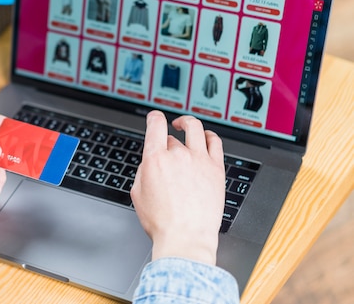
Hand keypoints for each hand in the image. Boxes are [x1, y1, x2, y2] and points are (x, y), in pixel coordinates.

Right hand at [130, 111, 225, 264]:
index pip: (156, 125)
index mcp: (155, 159)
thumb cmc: (162, 222)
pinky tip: (205, 137)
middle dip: (168, 141)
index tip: (155, 117)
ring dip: (188, 123)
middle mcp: (178, 155)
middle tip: (168, 150)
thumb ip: (143, 171)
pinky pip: (215, 142)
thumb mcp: (137, 194)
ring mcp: (199, 160)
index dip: (154, 117)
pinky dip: (209, 135)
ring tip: (186, 125)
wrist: (185, 237)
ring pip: (195, 129)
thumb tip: (150, 162)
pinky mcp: (216, 169)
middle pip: (172, 137)